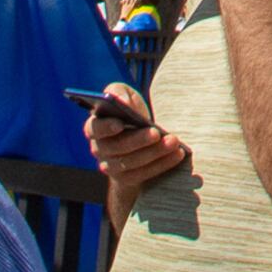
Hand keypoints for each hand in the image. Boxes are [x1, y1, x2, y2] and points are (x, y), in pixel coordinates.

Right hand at [84, 83, 190, 228]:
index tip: (120, 123)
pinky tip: (177, 154)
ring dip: (154, 153)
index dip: (106, 127)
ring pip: (132, 163)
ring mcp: (111, 166)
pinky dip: (162, 164)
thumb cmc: (130, 110)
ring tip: (173, 142)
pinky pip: (144, 174)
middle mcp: (99, 149)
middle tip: (157, 133)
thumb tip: (119, 100)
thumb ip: (118, 92)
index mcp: (95, 127)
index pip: (94, 129)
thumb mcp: (125, 96)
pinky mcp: (127, 178)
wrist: (138, 137)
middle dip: (139, 140)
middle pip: (117, 147)